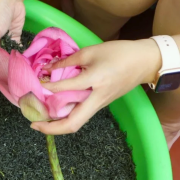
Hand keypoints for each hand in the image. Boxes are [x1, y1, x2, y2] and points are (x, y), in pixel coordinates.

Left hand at [31, 39, 160, 134]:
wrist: (146, 61)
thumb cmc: (120, 53)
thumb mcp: (92, 51)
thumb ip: (68, 60)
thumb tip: (48, 68)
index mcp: (95, 81)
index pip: (65, 88)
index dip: (47, 87)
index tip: (35, 83)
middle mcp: (97, 98)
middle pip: (73, 123)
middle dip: (51, 128)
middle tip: (33, 124)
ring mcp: (100, 104)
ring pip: (77, 122)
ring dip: (57, 125)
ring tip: (40, 120)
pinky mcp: (101, 104)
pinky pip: (81, 115)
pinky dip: (66, 116)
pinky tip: (54, 110)